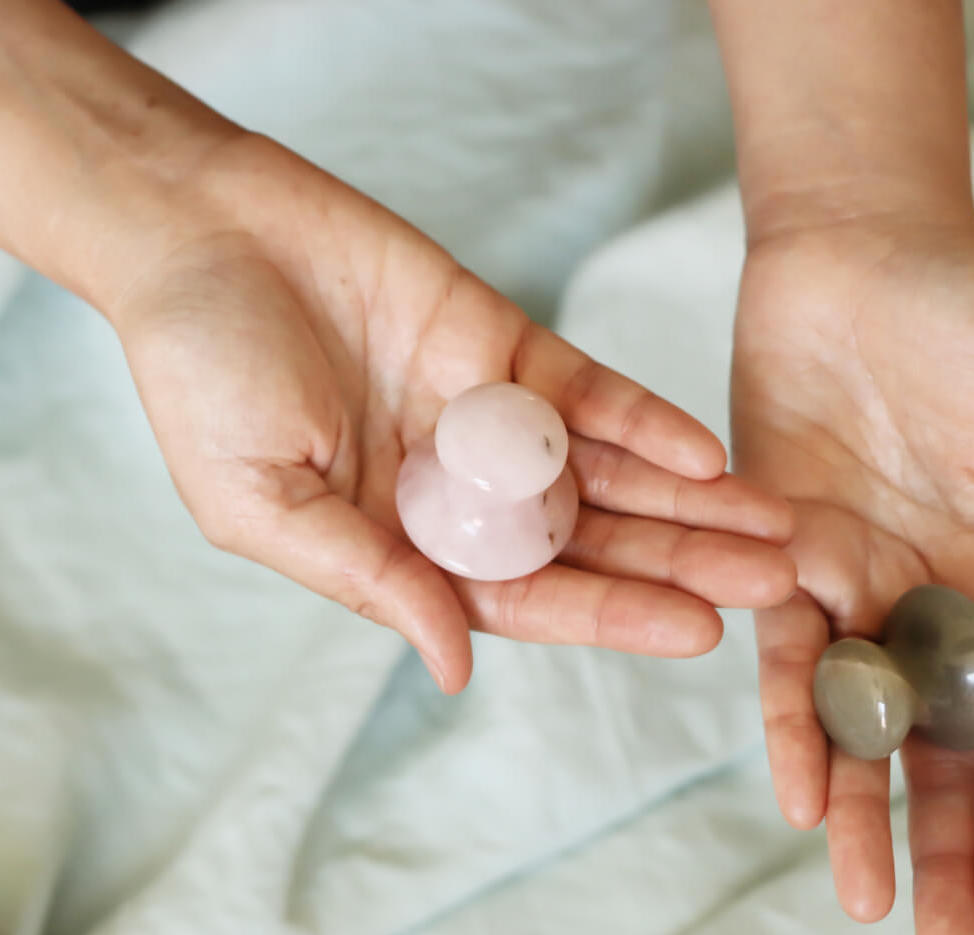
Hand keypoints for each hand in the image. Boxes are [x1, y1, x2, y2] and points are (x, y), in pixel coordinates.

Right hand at [109, 135, 795, 691]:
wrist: (196, 231)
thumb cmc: (200, 375)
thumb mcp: (263, 501)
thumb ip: (368, 577)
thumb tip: (455, 664)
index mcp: (402, 546)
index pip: (526, 598)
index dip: (613, 616)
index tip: (699, 634)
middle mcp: (459, 495)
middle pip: (590, 544)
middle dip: (680, 565)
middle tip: (777, 586)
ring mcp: (488, 419)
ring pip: (608, 473)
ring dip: (690, 501)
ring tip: (774, 526)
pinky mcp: (505, 344)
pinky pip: (588, 392)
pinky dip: (645, 421)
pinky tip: (706, 451)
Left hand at [731, 219, 973, 934]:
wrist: (858, 257)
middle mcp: (933, 602)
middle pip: (937, 752)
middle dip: (940, 847)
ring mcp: (854, 588)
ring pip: (858, 724)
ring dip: (861, 811)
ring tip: (862, 895)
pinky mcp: (777, 560)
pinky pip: (781, 660)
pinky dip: (791, 724)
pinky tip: (800, 792)